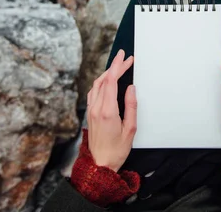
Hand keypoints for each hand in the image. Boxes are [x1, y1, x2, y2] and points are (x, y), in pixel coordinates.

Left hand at [87, 49, 136, 171]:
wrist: (100, 164)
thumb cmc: (116, 150)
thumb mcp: (130, 129)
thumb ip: (131, 106)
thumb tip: (130, 88)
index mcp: (107, 111)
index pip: (110, 81)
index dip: (117, 66)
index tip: (124, 57)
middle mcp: (96, 108)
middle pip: (103, 80)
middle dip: (114, 67)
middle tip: (125, 59)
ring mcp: (91, 110)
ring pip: (96, 84)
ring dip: (107, 73)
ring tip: (118, 67)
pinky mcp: (89, 114)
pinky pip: (93, 92)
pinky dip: (101, 82)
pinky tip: (106, 81)